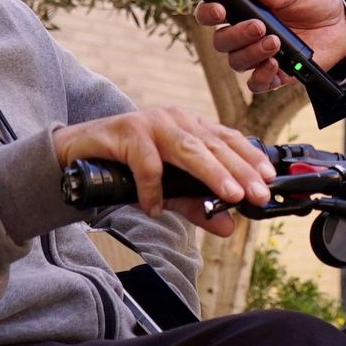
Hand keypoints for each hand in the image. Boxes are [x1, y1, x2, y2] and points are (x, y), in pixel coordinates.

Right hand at [53, 107, 275, 233]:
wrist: (76, 154)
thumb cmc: (126, 167)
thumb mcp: (167, 190)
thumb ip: (196, 205)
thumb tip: (229, 226)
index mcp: (190, 126)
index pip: (228, 139)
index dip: (250, 158)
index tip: (269, 179)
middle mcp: (176, 120)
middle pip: (215, 145)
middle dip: (240, 170)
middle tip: (258, 193)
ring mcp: (151, 123)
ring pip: (189, 148)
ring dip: (212, 173)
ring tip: (230, 194)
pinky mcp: (126, 132)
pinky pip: (146, 163)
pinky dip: (153, 188)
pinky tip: (154, 208)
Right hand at [194, 0, 345, 94]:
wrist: (342, 24)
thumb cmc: (314, 1)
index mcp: (244, 11)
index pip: (213, 15)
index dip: (208, 13)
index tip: (220, 10)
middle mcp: (245, 36)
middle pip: (222, 42)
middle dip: (236, 35)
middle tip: (259, 26)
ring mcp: (259, 56)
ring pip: (237, 63)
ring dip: (252, 53)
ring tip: (275, 41)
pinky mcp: (275, 75)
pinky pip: (256, 84)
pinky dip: (261, 76)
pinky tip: (275, 64)